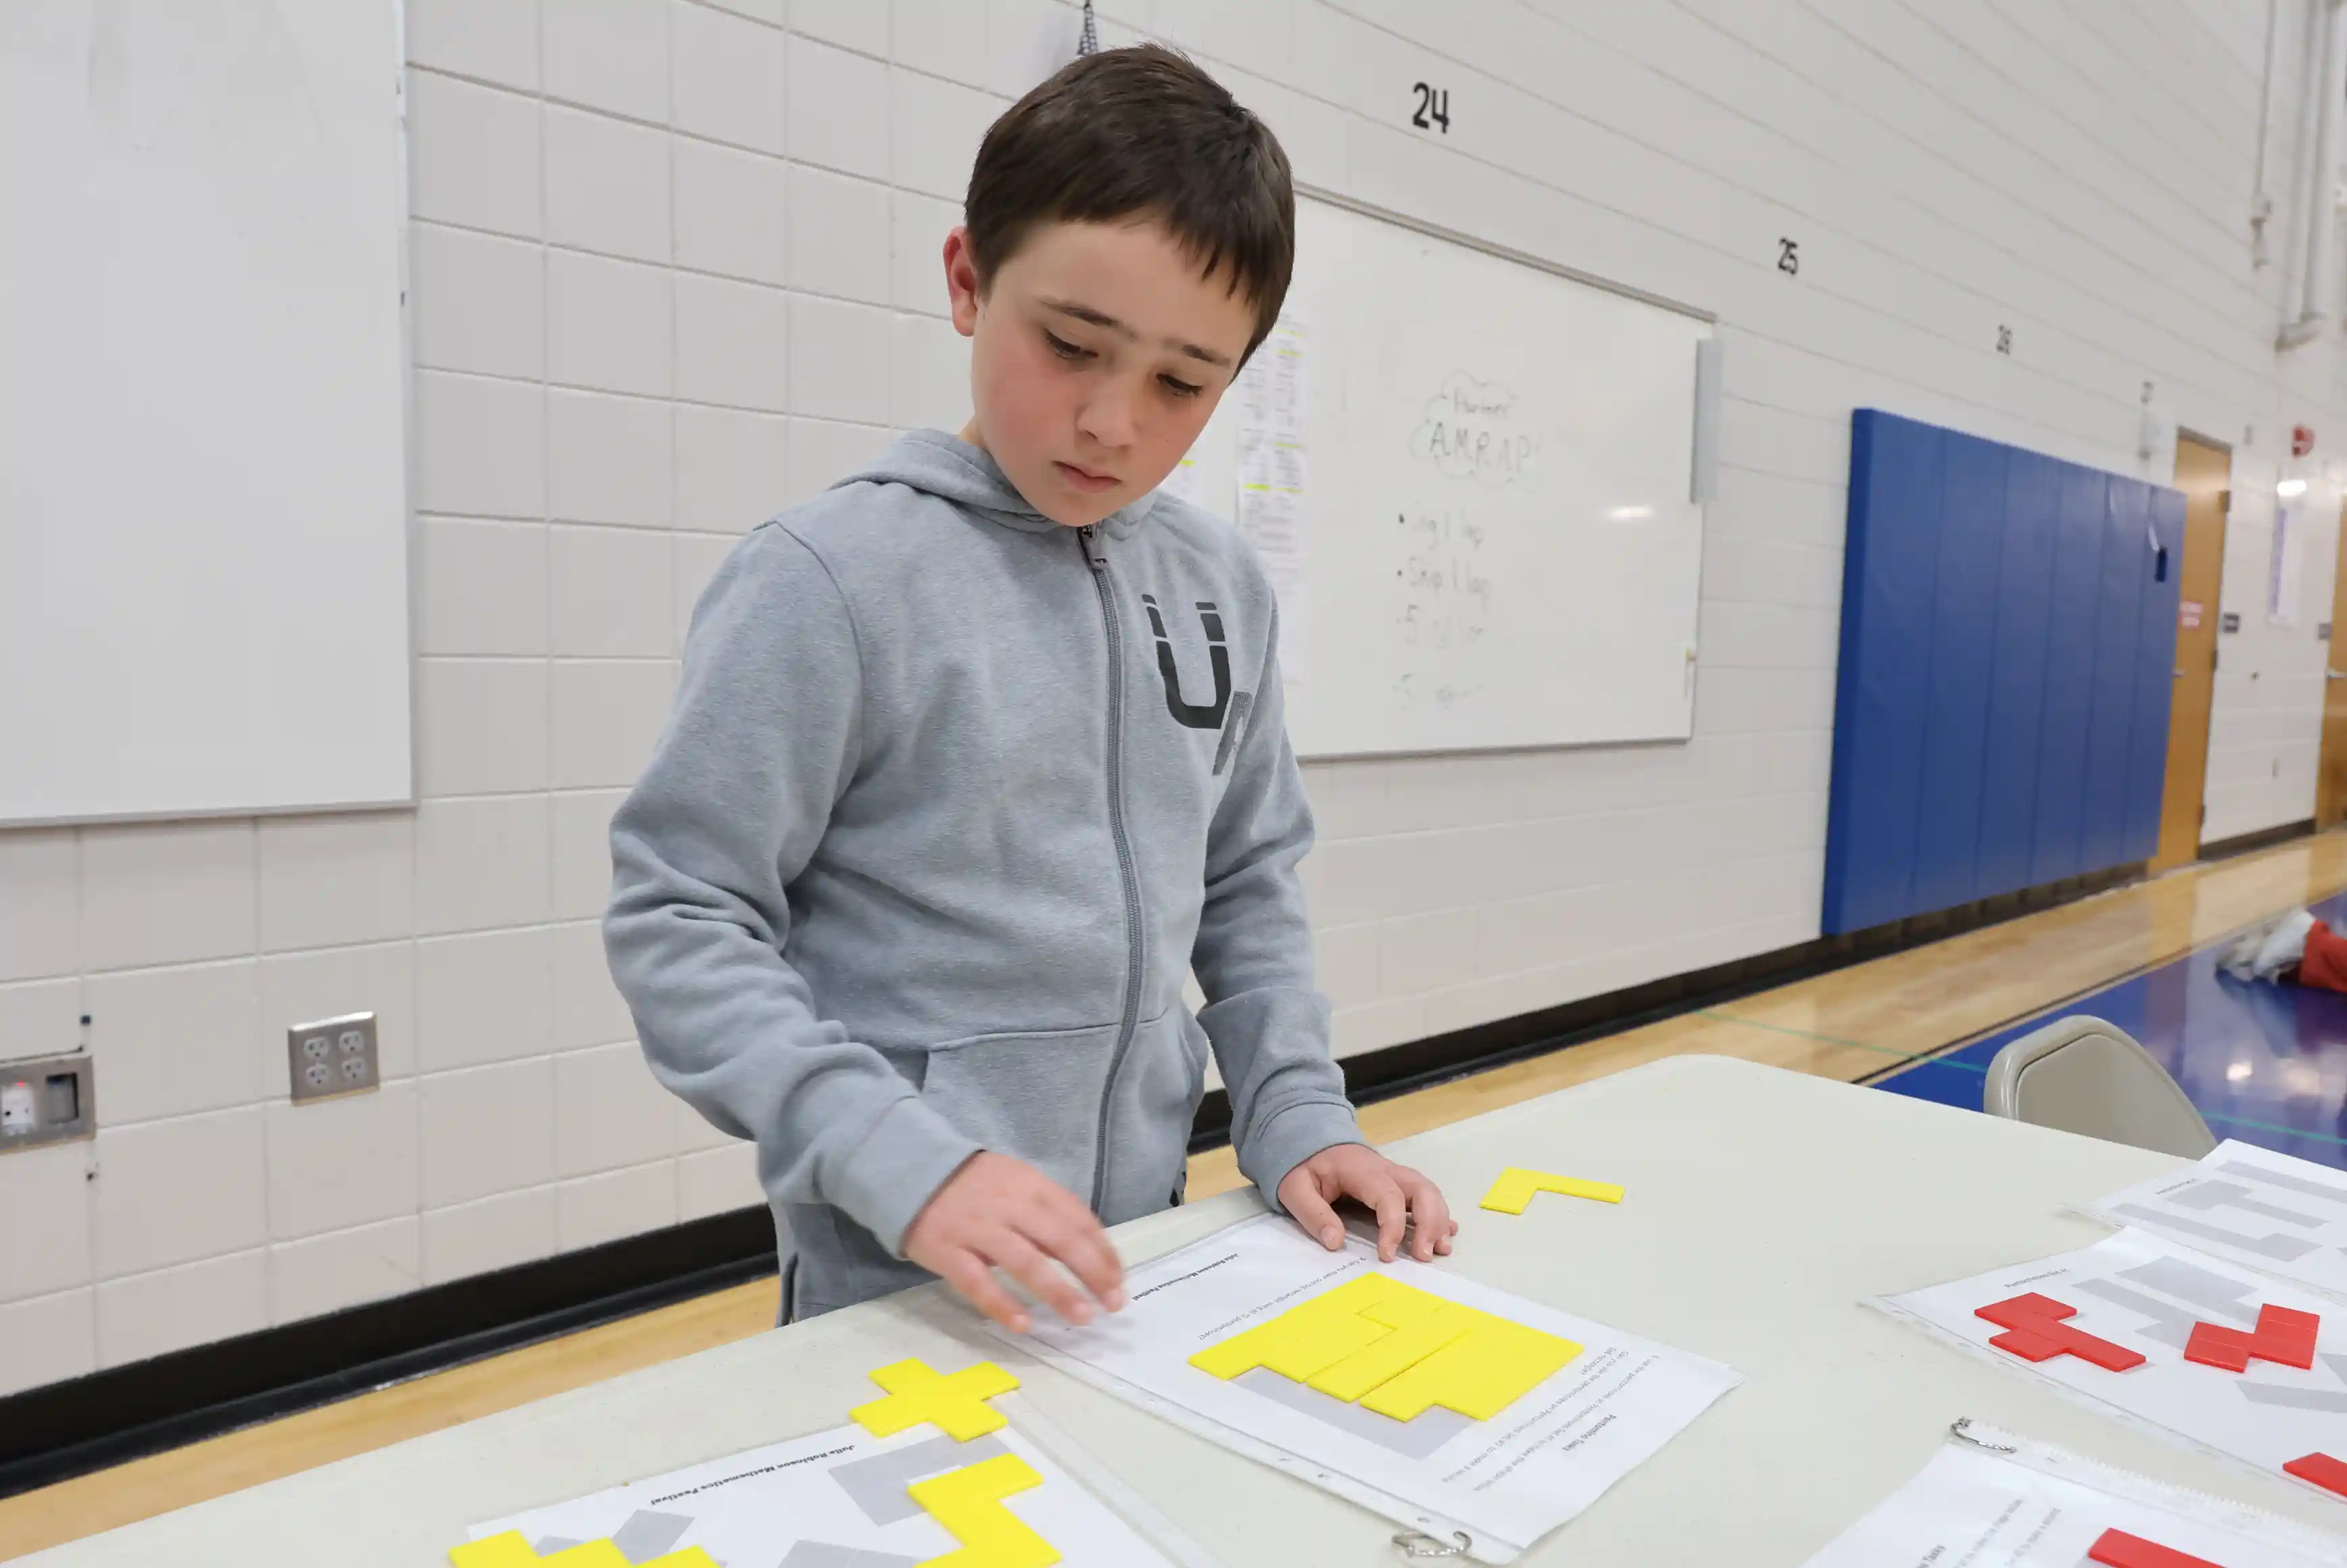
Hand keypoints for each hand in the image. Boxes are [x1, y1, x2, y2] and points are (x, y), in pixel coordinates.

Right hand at [903, 1152, 1126, 1331]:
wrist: (910, 1170)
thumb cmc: (976, 1186)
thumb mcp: (1018, 1183)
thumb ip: (1049, 1213)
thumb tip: (1090, 1253)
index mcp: (1032, 1186)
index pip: (1078, 1219)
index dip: (1103, 1251)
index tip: (1120, 1279)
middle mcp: (1010, 1205)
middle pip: (1060, 1240)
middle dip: (1092, 1272)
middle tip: (1114, 1302)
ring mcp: (978, 1228)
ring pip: (1025, 1262)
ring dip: (1058, 1291)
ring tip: (1082, 1316)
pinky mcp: (948, 1250)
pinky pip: (978, 1282)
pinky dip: (1002, 1304)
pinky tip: (1024, 1324)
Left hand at [1278, 1145, 1456, 1263]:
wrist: (1310, 1139)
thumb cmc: (1304, 1165)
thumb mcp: (1295, 1188)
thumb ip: (1313, 1214)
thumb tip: (1335, 1242)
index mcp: (1361, 1170)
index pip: (1388, 1196)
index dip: (1393, 1227)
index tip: (1387, 1255)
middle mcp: (1386, 1170)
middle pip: (1421, 1189)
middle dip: (1430, 1223)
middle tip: (1424, 1256)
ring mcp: (1395, 1175)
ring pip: (1429, 1191)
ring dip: (1439, 1220)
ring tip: (1440, 1250)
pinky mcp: (1398, 1183)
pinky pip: (1425, 1195)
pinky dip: (1438, 1214)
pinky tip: (1446, 1234)